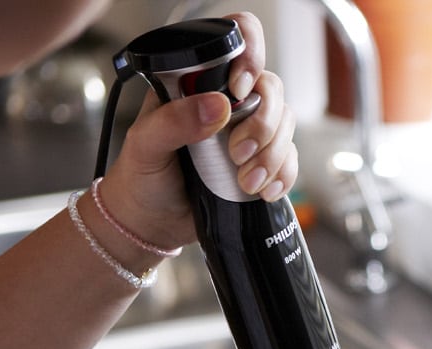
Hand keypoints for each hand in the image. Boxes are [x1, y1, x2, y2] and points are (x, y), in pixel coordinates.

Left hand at [94, 12, 297, 252]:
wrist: (151, 221)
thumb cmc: (141, 176)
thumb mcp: (145, 144)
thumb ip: (174, 122)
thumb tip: (217, 106)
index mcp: (198, 83)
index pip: (236, 43)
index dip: (250, 54)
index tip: (239, 89)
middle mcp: (228, 102)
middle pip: (270, 90)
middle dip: (263, 125)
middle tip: (237, 154)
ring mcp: (248, 132)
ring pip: (285, 125)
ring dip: (273, 155)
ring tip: (245, 183)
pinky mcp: (262, 162)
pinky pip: (290, 159)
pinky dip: (283, 175)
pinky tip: (263, 191)